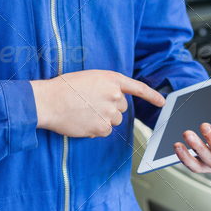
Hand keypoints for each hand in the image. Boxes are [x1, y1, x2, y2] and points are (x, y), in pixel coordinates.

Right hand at [30, 70, 164, 137]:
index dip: (152, 96)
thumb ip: (106, 88)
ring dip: (103, 119)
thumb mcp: (89, 79)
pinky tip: (82, 122)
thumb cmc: (64, 88)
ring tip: (84, 112)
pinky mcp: (102, 127)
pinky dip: (95, 129)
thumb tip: (113, 103)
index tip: (162, 102)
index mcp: (112, 79)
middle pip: (122, 107)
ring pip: (114, 120)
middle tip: (90, 105)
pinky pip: (105, 131)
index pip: (138, 88)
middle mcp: (115, 95)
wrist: (48, 101)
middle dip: (110, 108)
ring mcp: (110, 112)